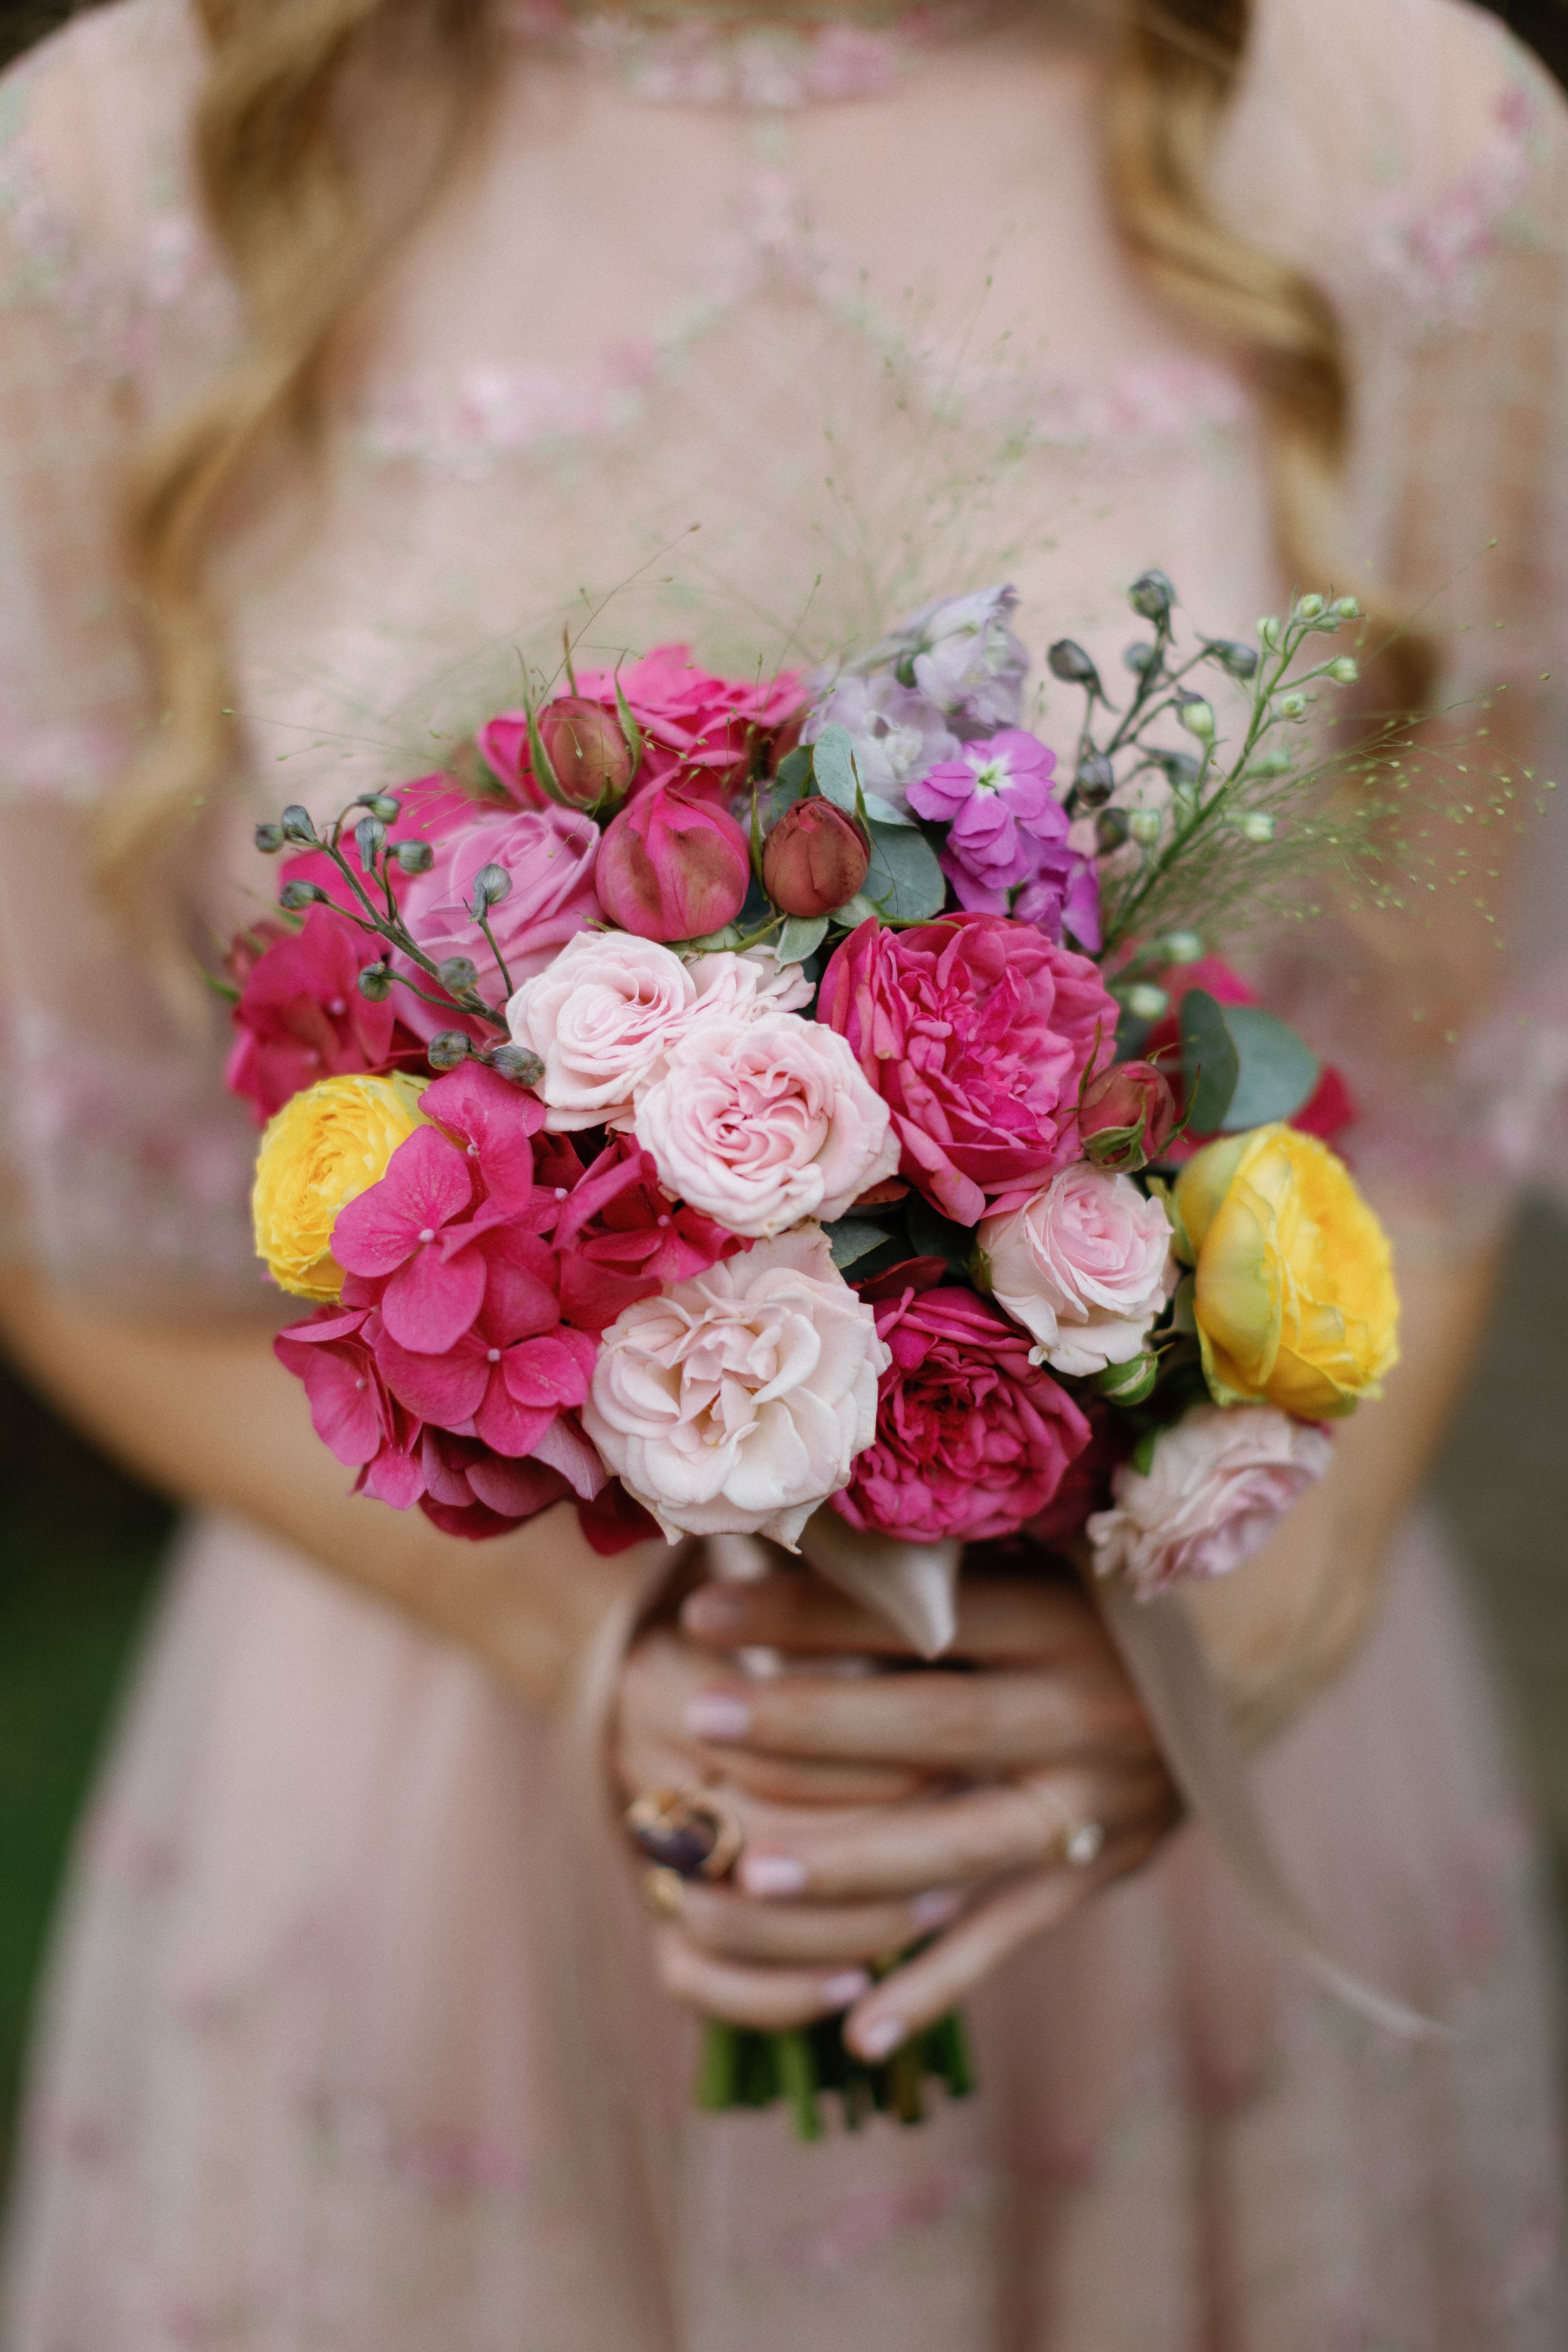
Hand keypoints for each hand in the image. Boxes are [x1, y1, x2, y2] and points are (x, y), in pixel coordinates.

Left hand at [613, 1571, 1178, 2060]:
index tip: (703, 1605)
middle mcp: (1087, 1712)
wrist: (1244, 1663)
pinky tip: (856, 2033)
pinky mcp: (1106, 1872)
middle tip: (700, 1719)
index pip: (920, 1619)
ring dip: (855, 1865)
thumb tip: (792, 1540)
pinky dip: (939, 1986)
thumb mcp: (1038, 1562)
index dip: (810, 1613)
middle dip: (809, 1726)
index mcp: (1064, 1618)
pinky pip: (1012, 1937)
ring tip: (749, 1875)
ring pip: (963, 1846)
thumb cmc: (1096, 1594)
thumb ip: (940, 1572)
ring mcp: (1099, 1805)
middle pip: (931, 1727)